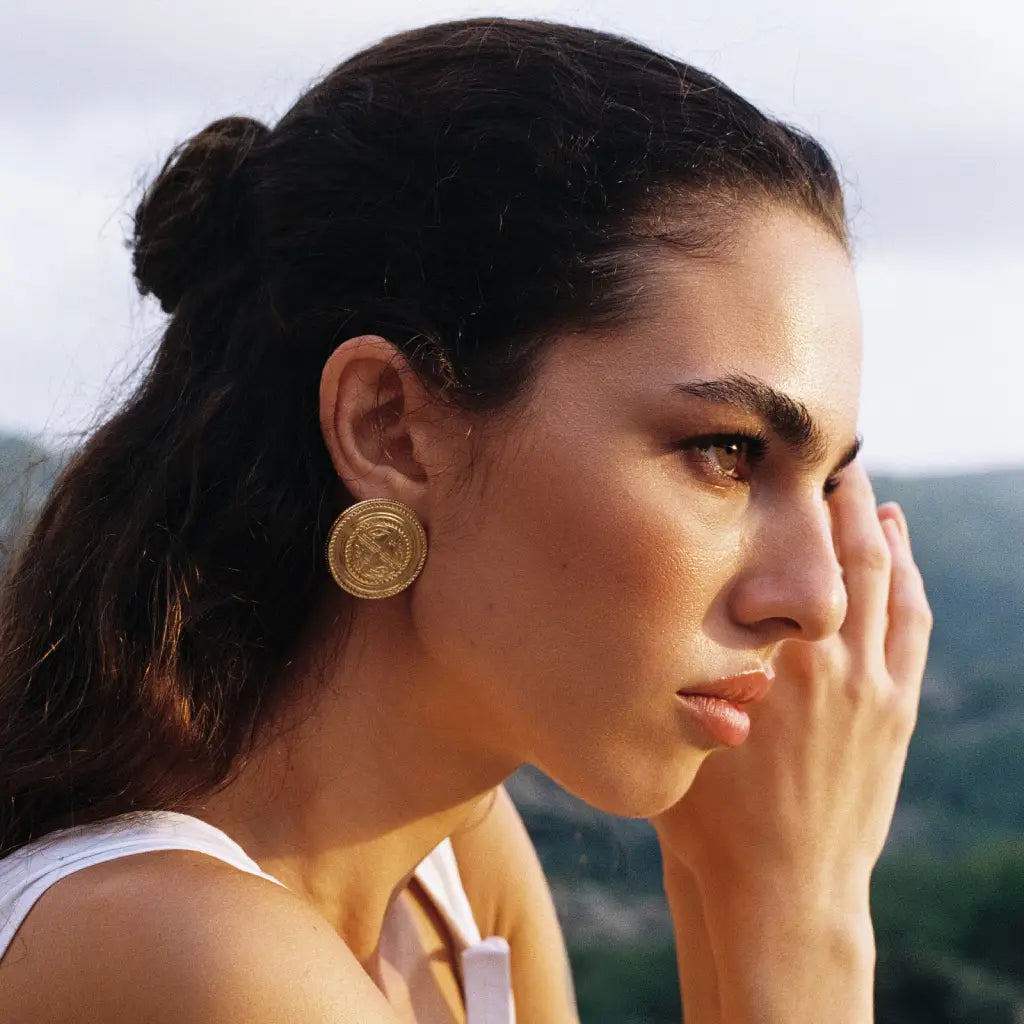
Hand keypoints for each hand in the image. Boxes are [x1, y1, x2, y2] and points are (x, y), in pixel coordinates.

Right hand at [650, 459, 932, 898]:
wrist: (781, 890)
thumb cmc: (710, 818)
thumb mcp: (678, 731)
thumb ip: (680, 666)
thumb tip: (658, 608)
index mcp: (772, 662)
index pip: (788, 557)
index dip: (790, 501)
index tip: (779, 462)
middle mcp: (829, 661)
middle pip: (843, 552)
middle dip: (838, 494)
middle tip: (827, 450)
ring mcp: (872, 685)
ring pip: (886, 578)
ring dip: (877, 525)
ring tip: (864, 485)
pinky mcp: (896, 708)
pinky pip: (911, 621)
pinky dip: (908, 574)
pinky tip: (899, 545)